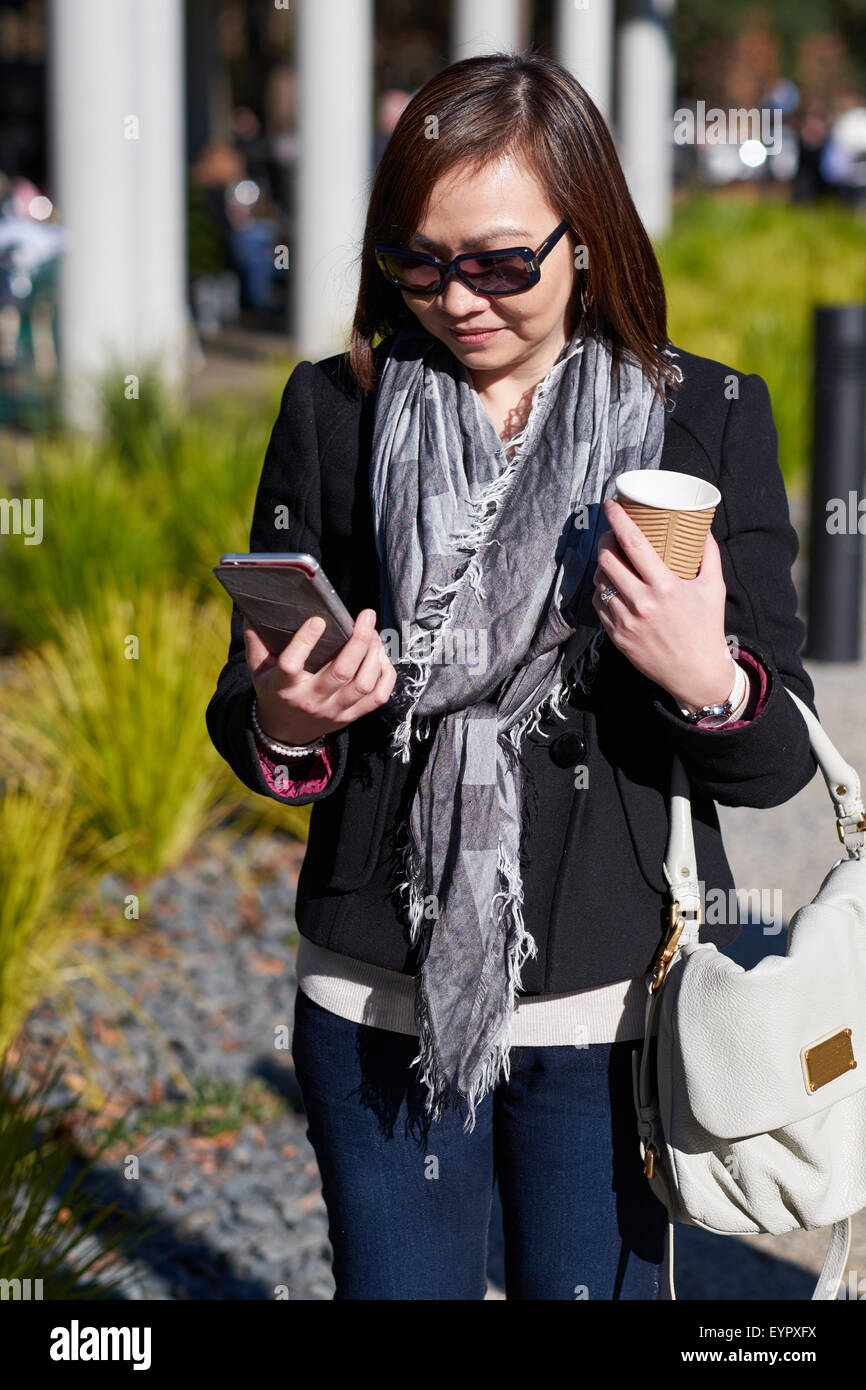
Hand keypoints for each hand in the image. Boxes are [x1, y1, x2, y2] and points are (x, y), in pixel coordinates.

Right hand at [244, 608, 397, 745]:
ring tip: (373, 634)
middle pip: (341, 672)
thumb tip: (254, 613)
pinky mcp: (350, 716)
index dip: (305, 641)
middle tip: (366, 616)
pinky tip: (381, 657)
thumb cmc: (274, 691)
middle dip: (358, 641)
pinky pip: (377, 698)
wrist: (285, 731)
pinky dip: (385, 676)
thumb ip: (256, 641)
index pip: (292, 665)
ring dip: (374, 655)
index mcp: (284, 686)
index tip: (318, 619)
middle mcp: (311, 700)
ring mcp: (334, 711)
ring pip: (362, 684)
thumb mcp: (258, 669)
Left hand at [591, 497, 735, 710]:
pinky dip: (603, 589)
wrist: (695, 674)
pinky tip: (611, 584)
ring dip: (602, 564)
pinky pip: (599, 604)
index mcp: (665, 587)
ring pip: (600, 581)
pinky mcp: (615, 636)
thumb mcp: (714, 588)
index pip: (632, 543)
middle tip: (612, 532)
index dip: (617, 518)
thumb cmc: (706, 628)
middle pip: (607, 559)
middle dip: (605, 539)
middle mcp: (641, 603)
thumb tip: (701, 526)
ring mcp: (624, 621)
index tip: (611, 503)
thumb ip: (708, 554)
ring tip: (612, 557)